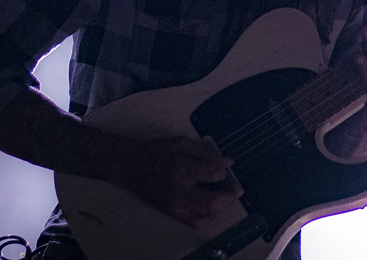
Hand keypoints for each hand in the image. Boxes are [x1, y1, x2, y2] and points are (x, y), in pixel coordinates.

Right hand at [107, 135, 242, 228]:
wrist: (130, 166)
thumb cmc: (158, 151)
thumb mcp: (182, 143)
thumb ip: (206, 152)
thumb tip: (229, 161)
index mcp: (182, 168)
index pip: (214, 174)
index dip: (225, 172)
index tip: (226, 169)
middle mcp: (179, 190)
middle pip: (212, 202)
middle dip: (229, 196)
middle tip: (236, 189)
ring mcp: (174, 205)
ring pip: (205, 216)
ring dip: (221, 208)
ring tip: (225, 198)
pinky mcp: (170, 214)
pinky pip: (193, 223)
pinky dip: (207, 218)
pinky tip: (212, 208)